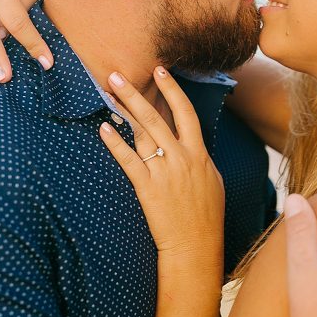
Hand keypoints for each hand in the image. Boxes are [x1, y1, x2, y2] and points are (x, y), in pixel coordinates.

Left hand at [99, 67, 224, 271]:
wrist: (196, 246)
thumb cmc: (206, 217)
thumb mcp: (212, 182)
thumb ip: (200, 160)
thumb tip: (193, 146)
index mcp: (199, 154)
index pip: (185, 113)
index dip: (172, 90)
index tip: (160, 71)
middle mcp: (182, 158)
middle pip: (156, 116)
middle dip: (135, 92)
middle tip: (117, 73)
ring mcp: (164, 172)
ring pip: (141, 133)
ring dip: (122, 110)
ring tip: (107, 93)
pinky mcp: (148, 188)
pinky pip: (128, 160)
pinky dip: (115, 143)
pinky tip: (104, 129)